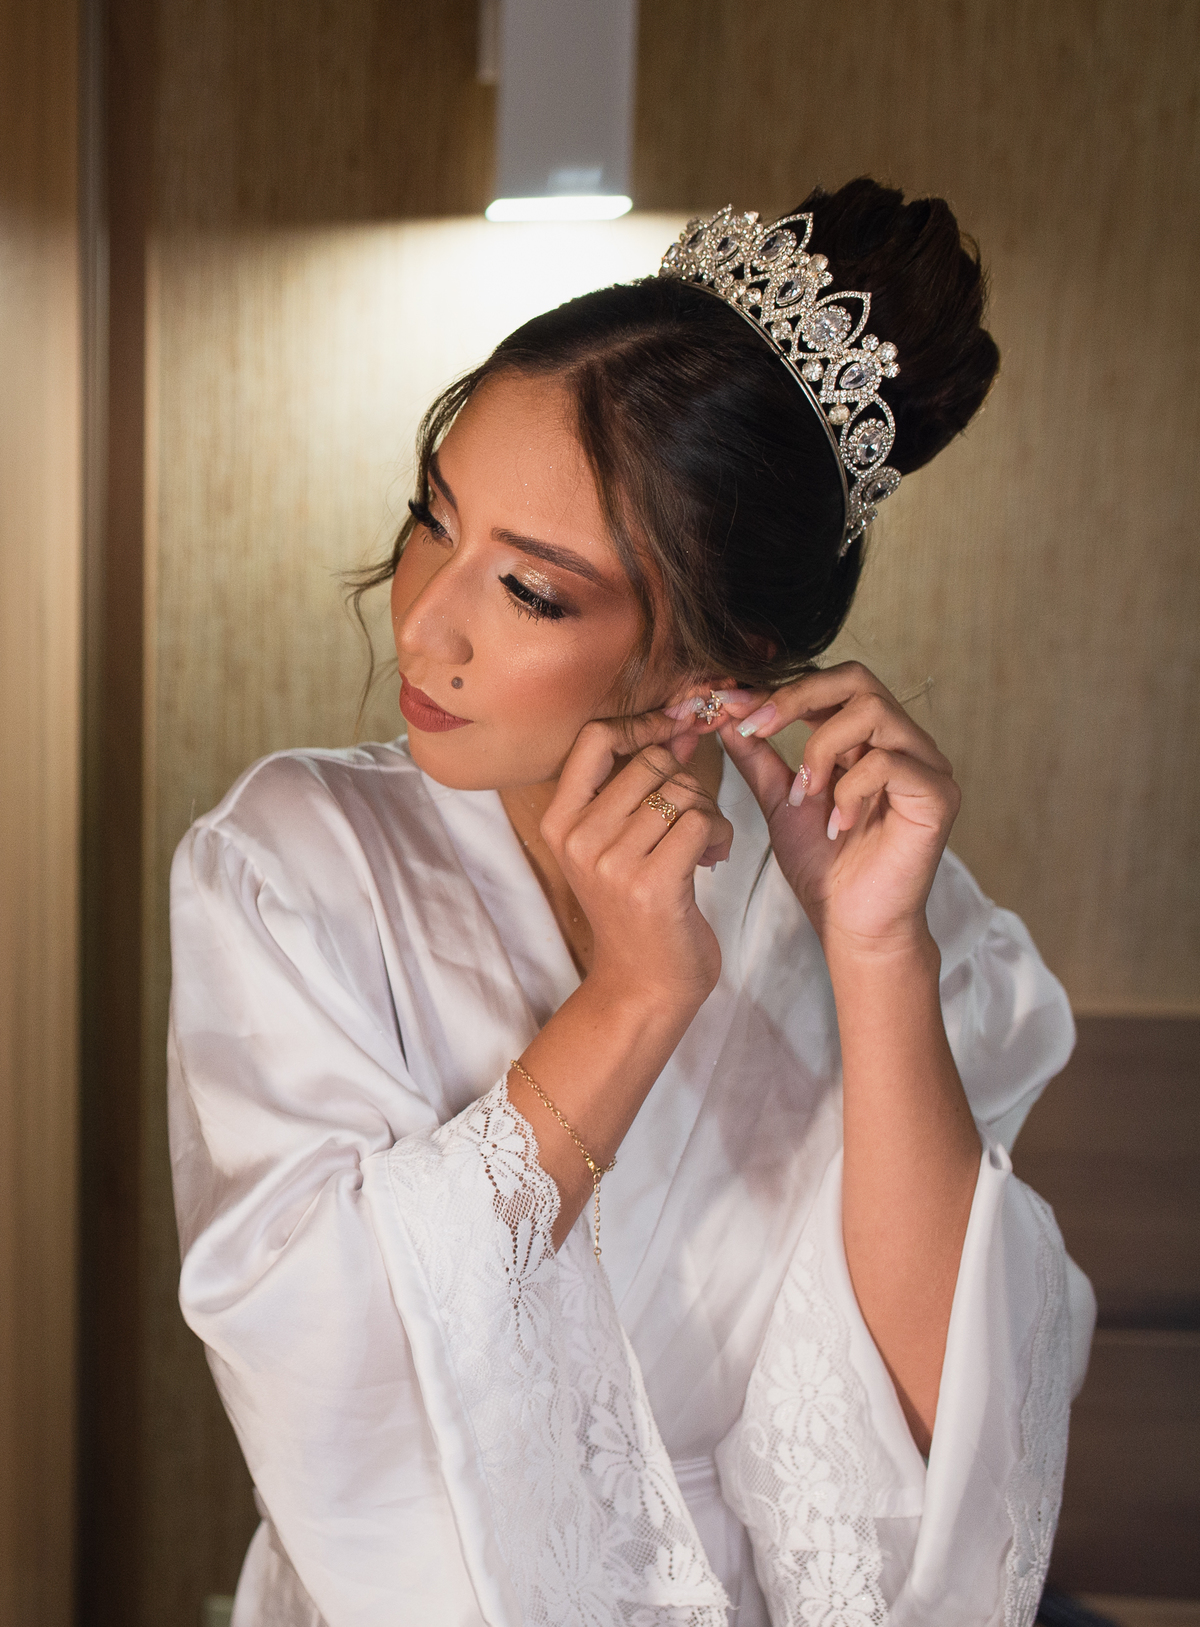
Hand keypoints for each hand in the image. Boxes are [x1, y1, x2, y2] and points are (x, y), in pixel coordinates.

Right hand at [540, 714, 734, 1009]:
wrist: (642, 988)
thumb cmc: (636, 911)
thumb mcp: (617, 843)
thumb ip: (641, 785)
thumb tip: (681, 727)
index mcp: (560, 821)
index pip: (596, 738)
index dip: (643, 724)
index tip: (677, 731)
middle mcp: (578, 837)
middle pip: (652, 762)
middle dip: (687, 782)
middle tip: (693, 821)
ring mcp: (612, 861)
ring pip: (682, 791)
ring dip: (708, 813)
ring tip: (705, 846)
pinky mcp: (652, 883)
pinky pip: (701, 821)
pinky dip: (721, 834)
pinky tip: (714, 859)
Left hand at [713, 664, 959, 956]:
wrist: (852, 926)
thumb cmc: (824, 868)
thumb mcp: (780, 801)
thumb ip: (758, 757)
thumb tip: (726, 714)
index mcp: (867, 739)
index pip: (829, 685)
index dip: (777, 691)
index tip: (727, 707)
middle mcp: (902, 742)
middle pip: (857, 678)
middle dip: (798, 697)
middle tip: (758, 728)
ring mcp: (926, 765)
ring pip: (874, 710)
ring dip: (822, 747)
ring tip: (804, 793)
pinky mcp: (939, 795)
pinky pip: (891, 762)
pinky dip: (850, 788)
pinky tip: (837, 823)